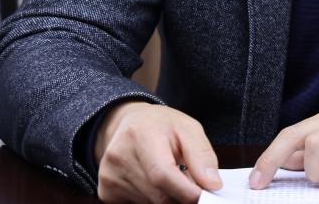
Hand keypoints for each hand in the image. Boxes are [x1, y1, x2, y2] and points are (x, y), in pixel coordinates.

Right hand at [93, 101, 221, 203]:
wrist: (129, 124)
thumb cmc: (162, 126)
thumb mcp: (188, 129)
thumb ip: (202, 156)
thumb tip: (212, 185)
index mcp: (141, 134)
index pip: (163, 175)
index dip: (187, 192)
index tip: (205, 195)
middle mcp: (119, 156)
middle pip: (158, 196)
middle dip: (181, 196)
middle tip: (191, 186)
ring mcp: (109, 176)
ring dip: (167, 198)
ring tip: (170, 178)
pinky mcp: (106, 191)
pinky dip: (152, 200)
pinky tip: (152, 183)